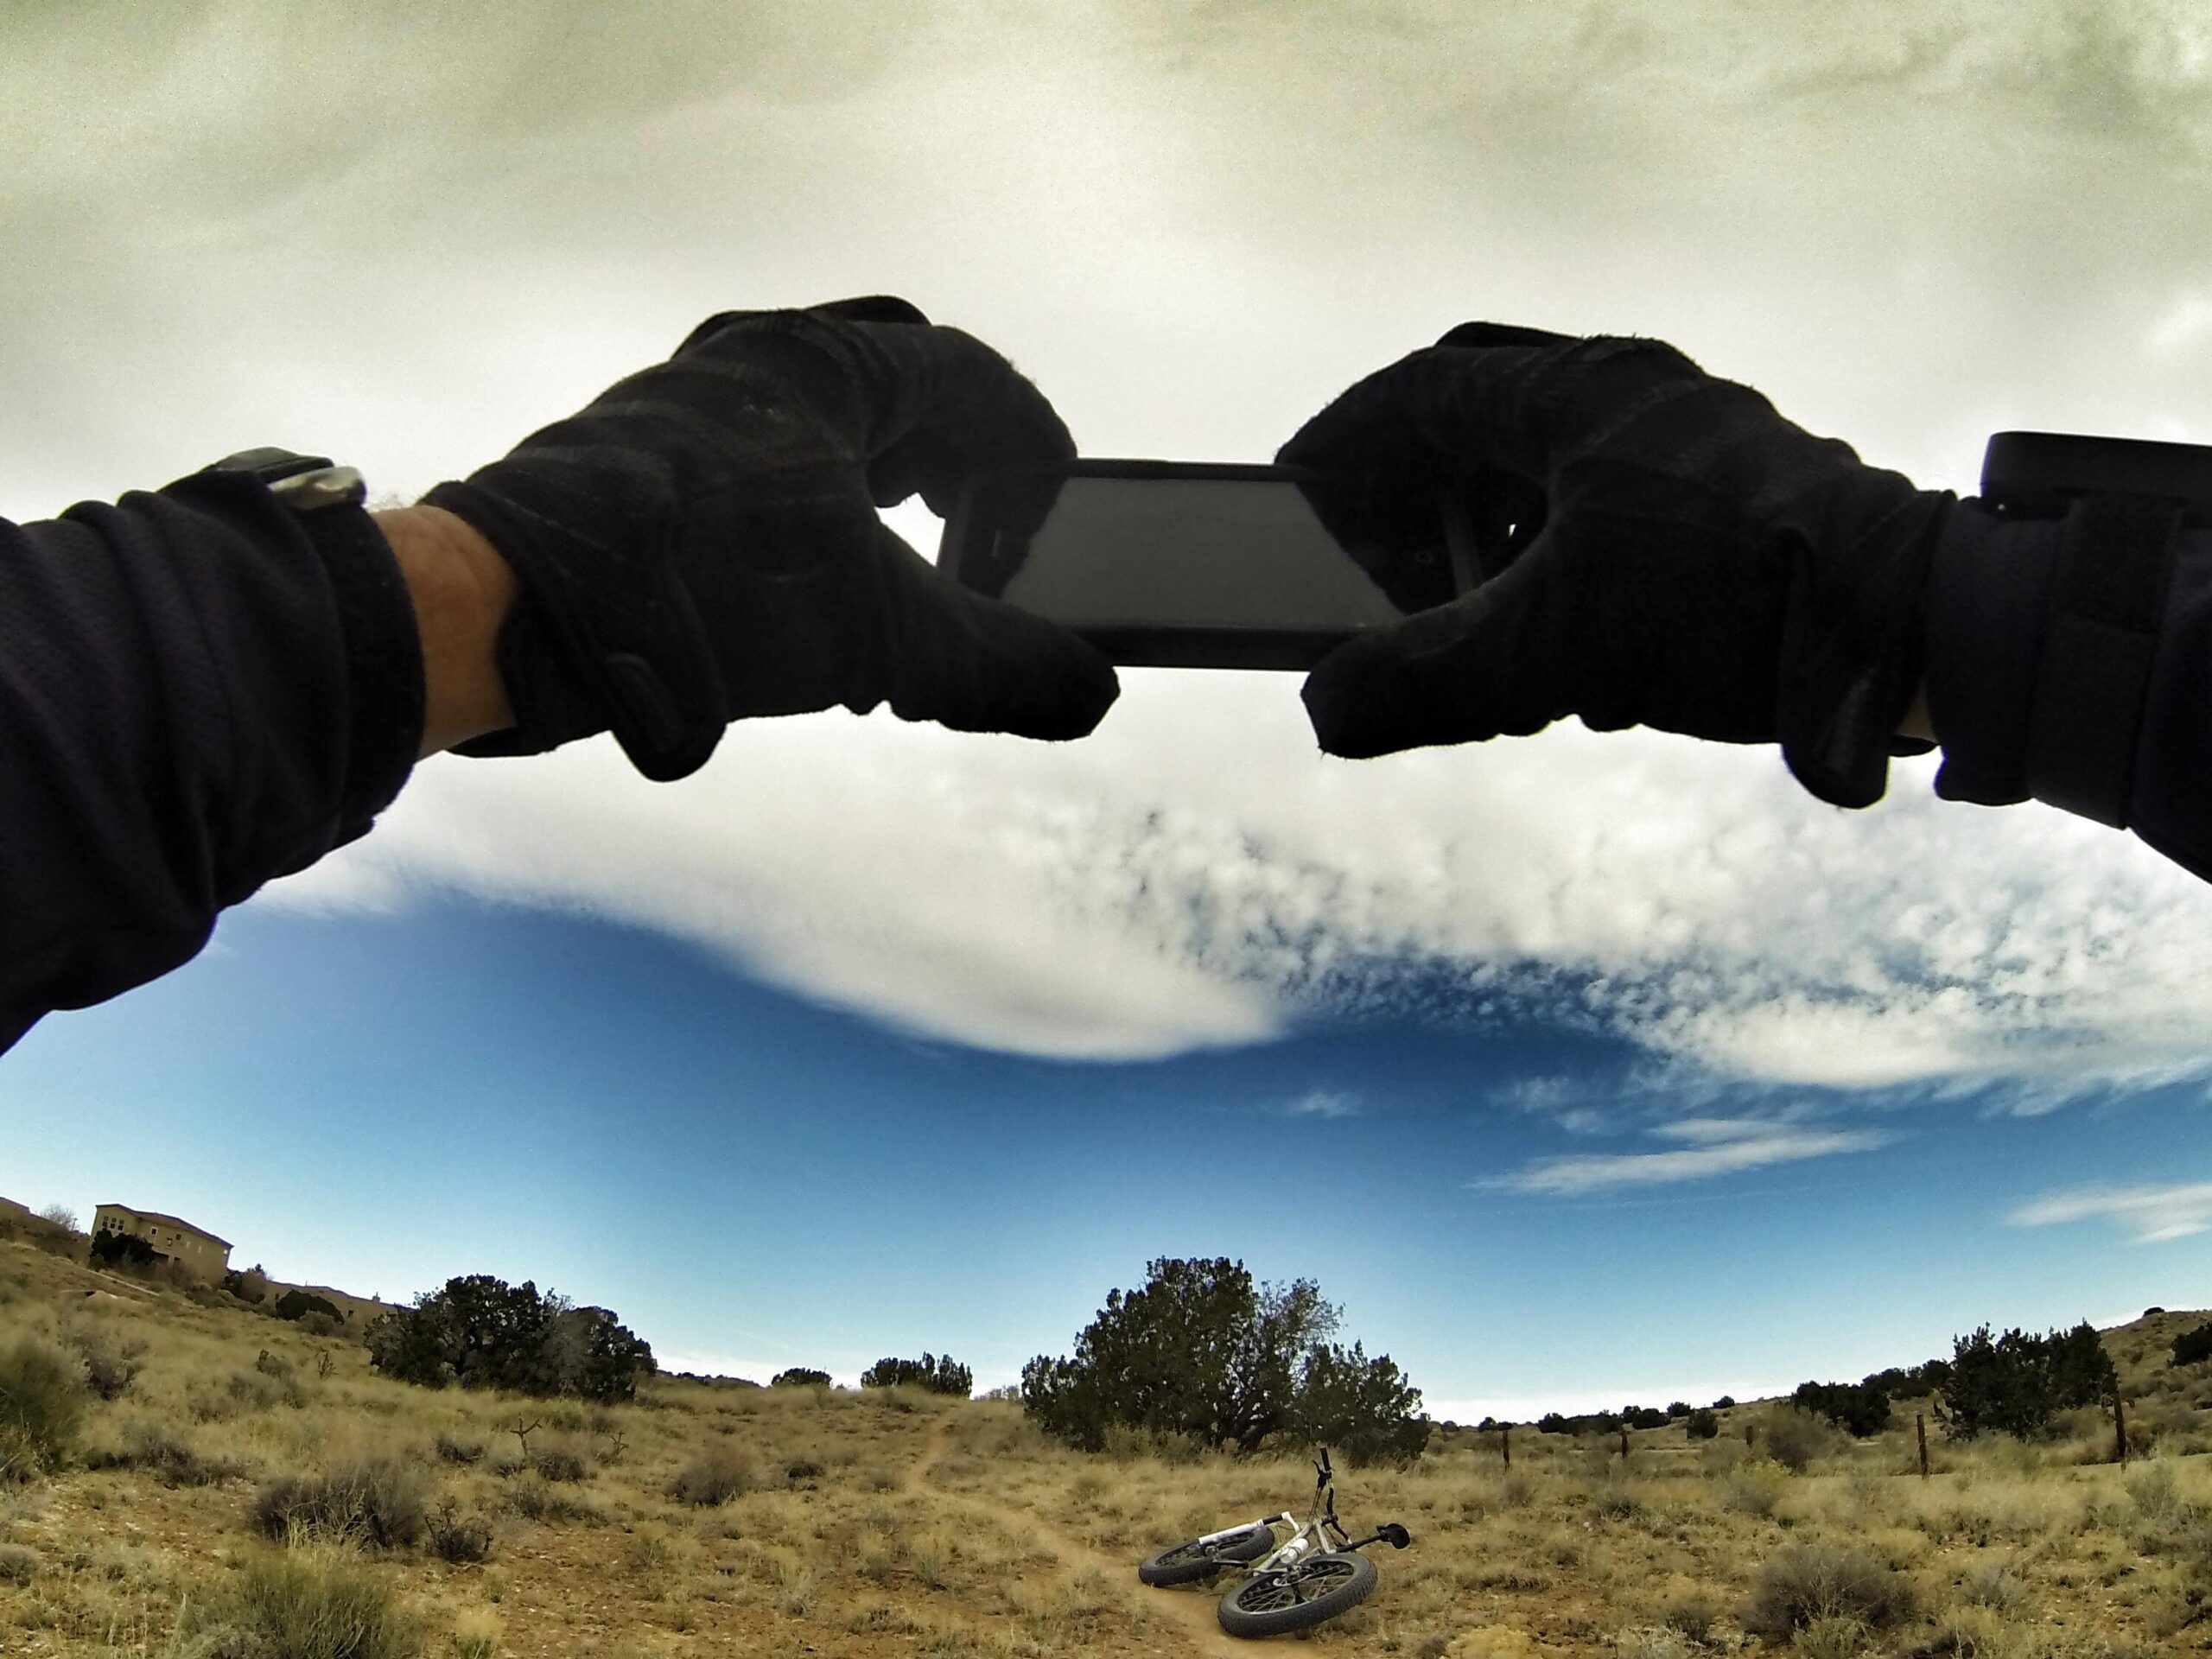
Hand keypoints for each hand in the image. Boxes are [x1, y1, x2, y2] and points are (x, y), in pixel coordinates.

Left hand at [424, 297, 1117, 779]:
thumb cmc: (698, 588)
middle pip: (898, 387)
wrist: (512, 611)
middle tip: (980, 534)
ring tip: (903, 571)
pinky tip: (804, 598)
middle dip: (958, 463)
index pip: (971, 378)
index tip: (1050, 519)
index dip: (1031, 451)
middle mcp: (754, 361)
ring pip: (820, 425)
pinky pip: (757, 464)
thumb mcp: (881, 635)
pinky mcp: (638, 464)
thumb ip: (997, 665)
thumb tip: (1090, 692)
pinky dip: (811, 518)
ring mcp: (687, 406)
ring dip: (883, 493)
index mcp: (827, 365)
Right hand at [1280, 322, 1950, 806]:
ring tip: (1467, 620)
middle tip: (1382, 563)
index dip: (1347, 445)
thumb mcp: (1552, 653)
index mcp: (1581, 392)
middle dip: (1415, 494)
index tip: (1298, 494)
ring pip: (1549, 466)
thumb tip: (1328, 709)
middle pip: (1482, 417)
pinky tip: (1562, 650)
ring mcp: (1694, 439)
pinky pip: (1607, 507)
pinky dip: (1552, 563)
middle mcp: (1637, 393)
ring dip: (1486, 539)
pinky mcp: (1736, 495)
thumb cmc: (1733, 607)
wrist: (1913, 630)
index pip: (1422, 389)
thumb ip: (1425, 682)